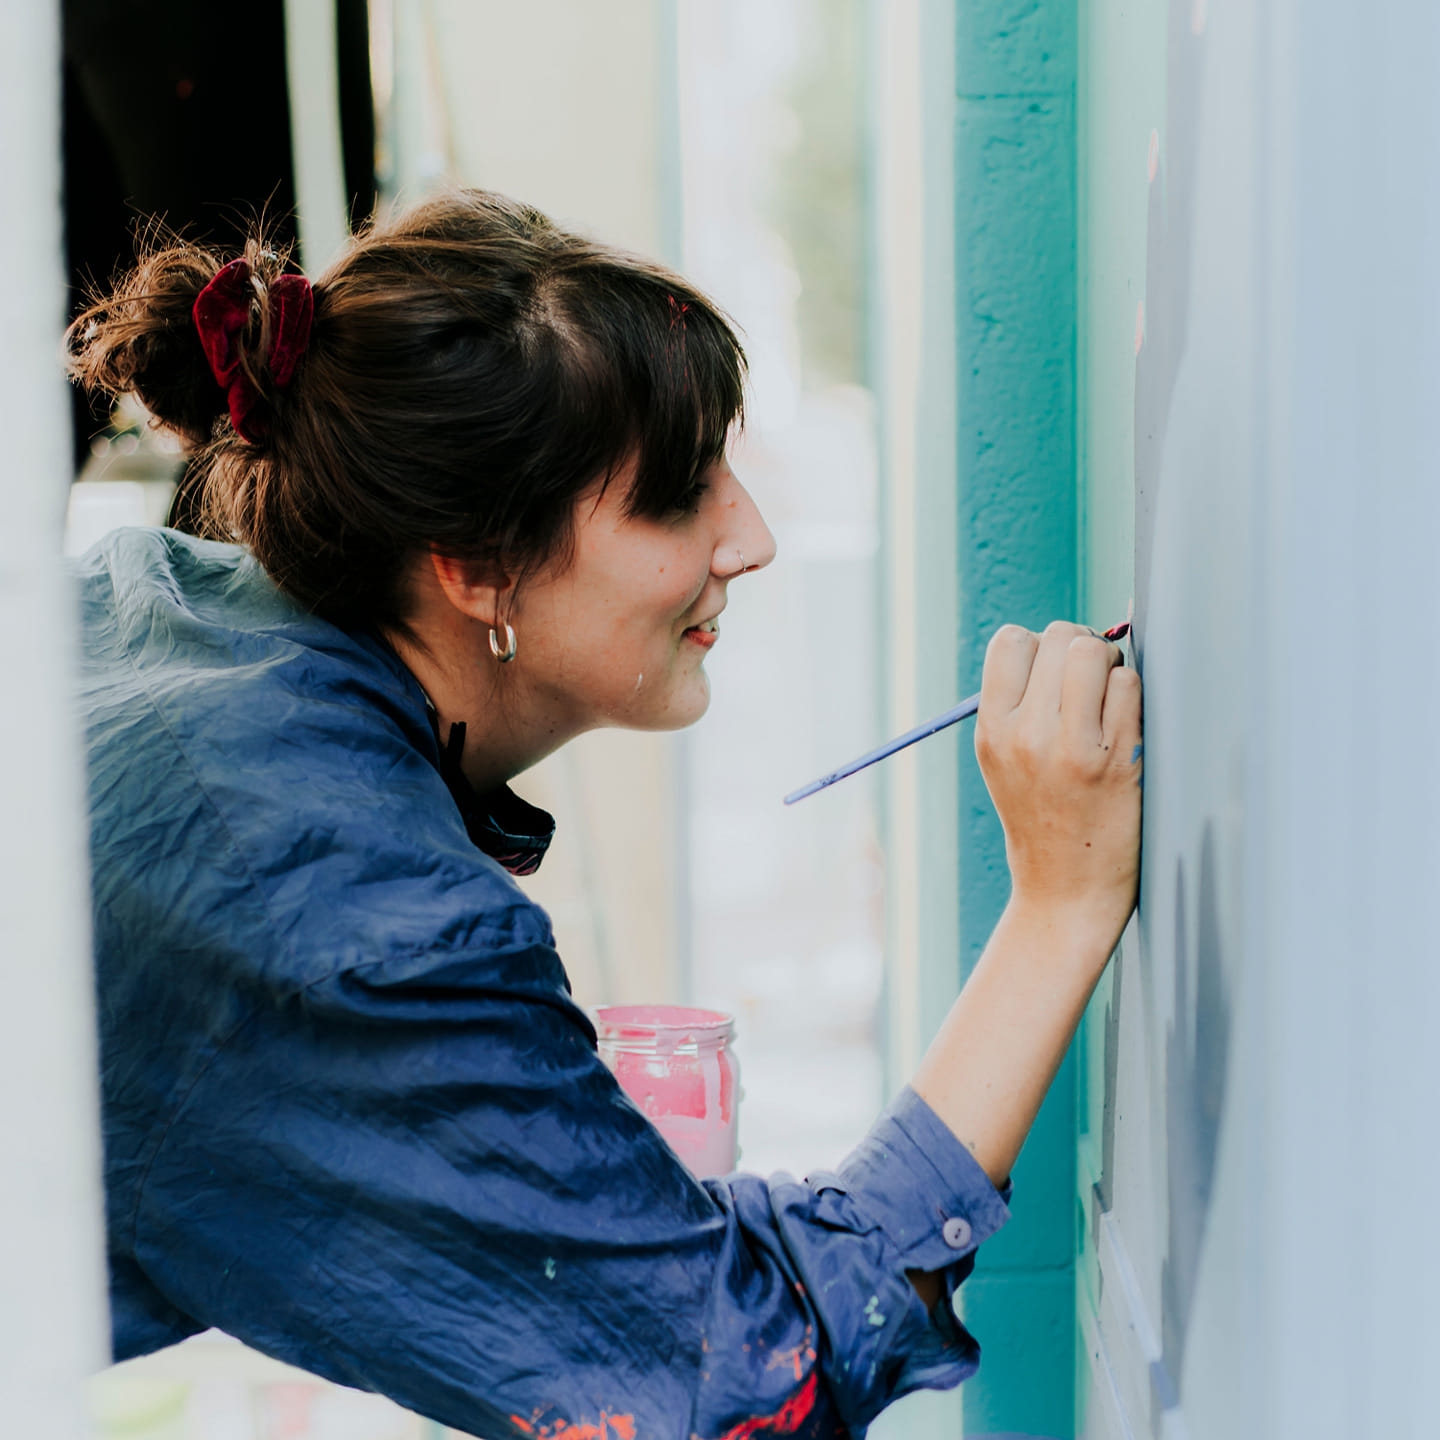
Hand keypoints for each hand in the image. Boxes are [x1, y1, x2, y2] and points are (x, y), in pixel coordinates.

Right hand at [974, 621, 1141, 944]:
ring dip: (1110, 666)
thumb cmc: (1041, 817)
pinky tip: (1125, 728)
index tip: (1053, 674)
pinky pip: (1130, 687)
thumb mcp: (1003, 760)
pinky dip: (1132, 695)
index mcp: (992, 731)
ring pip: (1095, 653)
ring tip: (1108, 700)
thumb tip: (1074, 637)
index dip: (1039, 645)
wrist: (1065, 894)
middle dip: (1080, 649)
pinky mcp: (1117, 763)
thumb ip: (1021, 703)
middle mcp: (1026, 736)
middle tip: (1089, 685)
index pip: (1011, 641)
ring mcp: (1072, 749)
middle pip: (1060, 637)